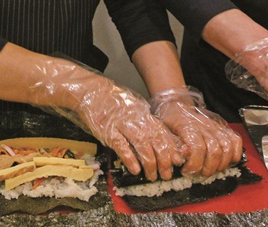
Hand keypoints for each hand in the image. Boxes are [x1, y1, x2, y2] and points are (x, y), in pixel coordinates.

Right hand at [29, 65, 184, 180]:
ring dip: (149, 163)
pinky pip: (121, 146)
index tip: (177, 161)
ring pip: (142, 144)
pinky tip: (135, 169)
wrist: (90, 91)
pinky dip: (130, 158)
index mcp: (143, 113)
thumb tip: (159, 139)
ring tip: (152, 176)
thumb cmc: (112, 102)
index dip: (171, 148)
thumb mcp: (133, 108)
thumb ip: (144, 122)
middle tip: (166, 174)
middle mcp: (135, 118)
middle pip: (155, 140)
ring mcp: (122, 124)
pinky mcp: (108, 130)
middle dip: (164, 160)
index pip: (162, 132)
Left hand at [149, 87, 242, 176]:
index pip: (198, 148)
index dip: (194, 164)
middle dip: (208, 169)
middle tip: (199, 174)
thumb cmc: (170, 122)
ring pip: (227, 147)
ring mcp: (215, 126)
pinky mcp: (223, 127)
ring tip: (211, 170)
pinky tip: (226, 162)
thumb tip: (180, 160)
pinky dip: (234, 153)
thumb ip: (172, 147)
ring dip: (221, 164)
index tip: (186, 171)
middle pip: (214, 151)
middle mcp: (204, 126)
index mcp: (188, 127)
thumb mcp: (164, 133)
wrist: (177, 105)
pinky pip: (235, 140)